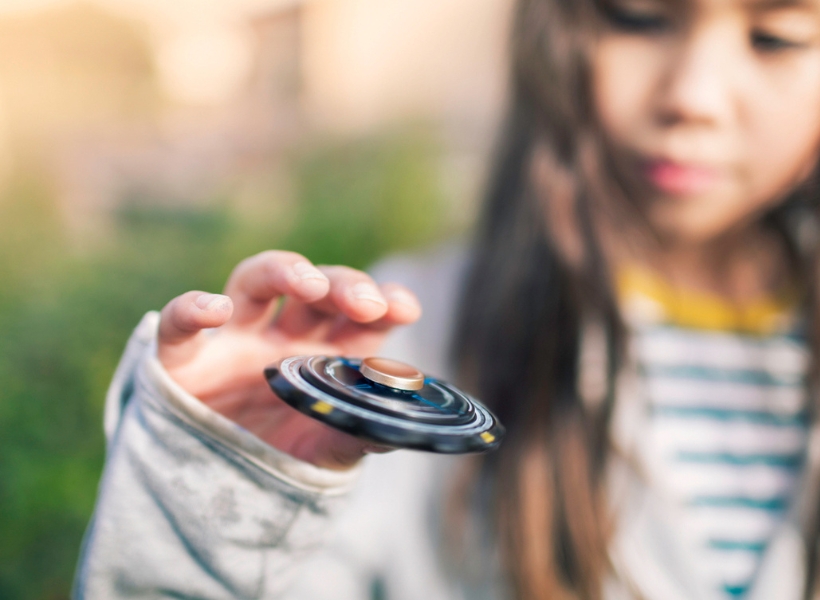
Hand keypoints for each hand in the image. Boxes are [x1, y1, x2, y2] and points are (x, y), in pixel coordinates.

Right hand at [156, 250, 420, 469]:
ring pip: (252, 280)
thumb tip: (401, 430)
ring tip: (309, 283)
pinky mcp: (182, 359)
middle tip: (366, 303)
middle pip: (314, 289)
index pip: (360, 316)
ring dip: (282, 271)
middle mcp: (281, 338)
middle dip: (343, 285)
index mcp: (324, 354)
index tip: (405, 308)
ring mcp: (233, 341)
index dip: (385, 302)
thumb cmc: (278, 461)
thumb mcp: (325, 450)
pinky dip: (191, 310)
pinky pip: (178, 324)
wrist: (212, 498)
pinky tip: (215, 310)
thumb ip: (358, 435)